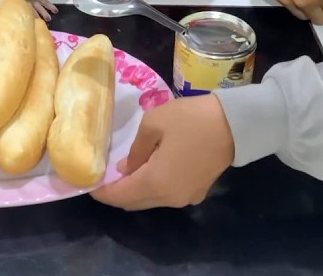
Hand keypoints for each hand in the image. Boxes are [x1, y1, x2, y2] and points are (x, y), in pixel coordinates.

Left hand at [91, 94, 232, 209]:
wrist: (236, 125)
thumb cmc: (190, 120)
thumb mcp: (153, 125)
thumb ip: (135, 151)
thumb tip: (124, 169)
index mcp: (156, 182)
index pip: (119, 196)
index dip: (100, 192)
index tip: (85, 181)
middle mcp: (169, 198)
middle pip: (133, 203)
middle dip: (114, 193)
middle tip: (99, 176)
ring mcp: (185, 198)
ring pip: (149, 201)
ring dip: (132, 190)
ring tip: (118, 172)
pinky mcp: (197, 193)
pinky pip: (165, 196)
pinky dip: (150, 188)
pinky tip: (143, 171)